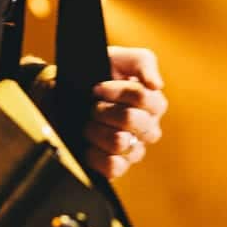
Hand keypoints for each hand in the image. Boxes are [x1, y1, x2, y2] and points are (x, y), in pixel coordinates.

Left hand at [85, 46, 167, 180]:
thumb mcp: (121, 58)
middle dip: (103, 110)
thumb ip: (144, 63)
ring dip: (96, 130)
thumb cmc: (100, 73)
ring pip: (119, 142)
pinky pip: (114, 167)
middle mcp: (149, 129)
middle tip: (93, 106)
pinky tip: (89, 145)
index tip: (97, 87)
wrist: (70, 95)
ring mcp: (135, 150)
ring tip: (88, 124)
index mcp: (154, 104)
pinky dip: (97, 155)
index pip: (142, 97)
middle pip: (130, 119)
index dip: (115, 91)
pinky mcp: (118, 167)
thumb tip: (157, 85)